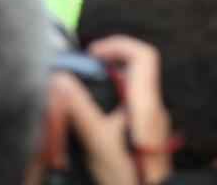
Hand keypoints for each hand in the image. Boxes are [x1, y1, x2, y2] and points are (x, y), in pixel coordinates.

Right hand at [46, 36, 172, 184]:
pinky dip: (111, 107)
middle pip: (135, 71)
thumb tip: (62, 80)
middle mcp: (154, 110)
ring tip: (83, 100)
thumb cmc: (129, 178)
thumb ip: (80, 108)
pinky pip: (130, 110)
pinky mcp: (148, 137)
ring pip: (131, 91)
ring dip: (107, 89)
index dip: (118, 45)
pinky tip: (93, 124)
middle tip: (83, 73)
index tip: (93, 54)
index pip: (143, 55)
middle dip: (107, 67)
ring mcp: (153, 124)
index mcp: (147, 104)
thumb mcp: (98, 141)